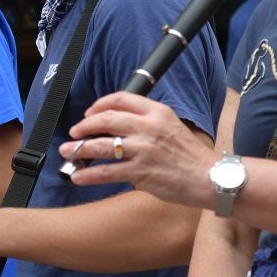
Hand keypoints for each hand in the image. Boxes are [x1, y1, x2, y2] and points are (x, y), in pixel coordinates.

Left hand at [58, 92, 218, 205]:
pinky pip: (108, 172)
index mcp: (157, 112)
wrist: (210, 178)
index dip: (100, 105)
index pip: (121, 99)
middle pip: (106, 119)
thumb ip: (148, 123)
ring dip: (79, 148)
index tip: (89, 114)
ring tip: (67, 152)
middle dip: (85, 126)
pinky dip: (89, 174)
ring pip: (103, 146)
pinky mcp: (141, 172)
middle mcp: (149, 127)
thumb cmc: (191, 156)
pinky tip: (78, 177)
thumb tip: (119, 128)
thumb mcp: (172, 126)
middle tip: (74, 133)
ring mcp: (144, 150)